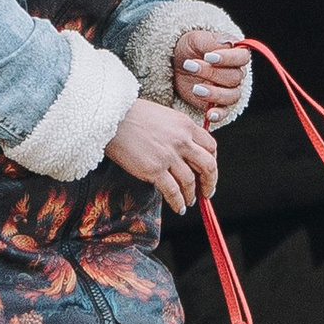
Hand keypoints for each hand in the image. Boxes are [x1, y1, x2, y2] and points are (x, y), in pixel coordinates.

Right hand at [107, 97, 217, 212]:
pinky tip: (179, 208)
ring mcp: (168, 156)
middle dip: (210, 182)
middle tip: (207, 192)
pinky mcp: (154, 170)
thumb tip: (185, 151)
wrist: (111, 118)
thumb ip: (178, 131)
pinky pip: (172, 191)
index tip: (209, 170)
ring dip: (192, 195)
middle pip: (208, 165)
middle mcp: (181, 140)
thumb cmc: (132, 115)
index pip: (211, 146)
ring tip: (189, 201)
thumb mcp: (164, 116)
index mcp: (185, 125)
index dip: (213, 161)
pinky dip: (178, 202)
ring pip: (190, 181)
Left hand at [175, 29, 252, 125]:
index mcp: (235, 55)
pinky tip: (209, 114)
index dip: (228, 58)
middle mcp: (236, 73)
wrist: (177, 62)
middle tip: (190, 66)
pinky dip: (218, 114)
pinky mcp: (218, 104)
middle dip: (211, 73)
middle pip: (234, 77)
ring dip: (214, 94)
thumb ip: (212, 41)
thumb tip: (228, 42)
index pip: (242, 57)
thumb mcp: (197, 39)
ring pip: (231, 96)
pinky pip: (225, 112)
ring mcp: (228, 90)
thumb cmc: (191, 48)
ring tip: (195, 89)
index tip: (208, 57)